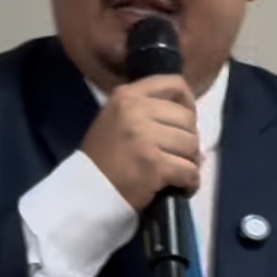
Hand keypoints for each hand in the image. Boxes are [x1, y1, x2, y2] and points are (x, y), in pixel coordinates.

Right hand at [80, 75, 200, 210]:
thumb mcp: (117, 118)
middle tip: (177, 156)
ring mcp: (145, 137)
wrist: (85, 192)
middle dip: (188, 140)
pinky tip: (181, 186)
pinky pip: (189, 170)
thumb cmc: (104, 157)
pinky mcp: (154, 164)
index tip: (183, 124)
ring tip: (176, 172)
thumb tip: (189, 117)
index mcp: (127, 95)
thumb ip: (148, 109)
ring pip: (192, 145)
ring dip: (190, 162)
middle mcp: (135, 110)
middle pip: (188, 119)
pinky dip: (190, 181)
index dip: (188, 105)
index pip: (176, 84)